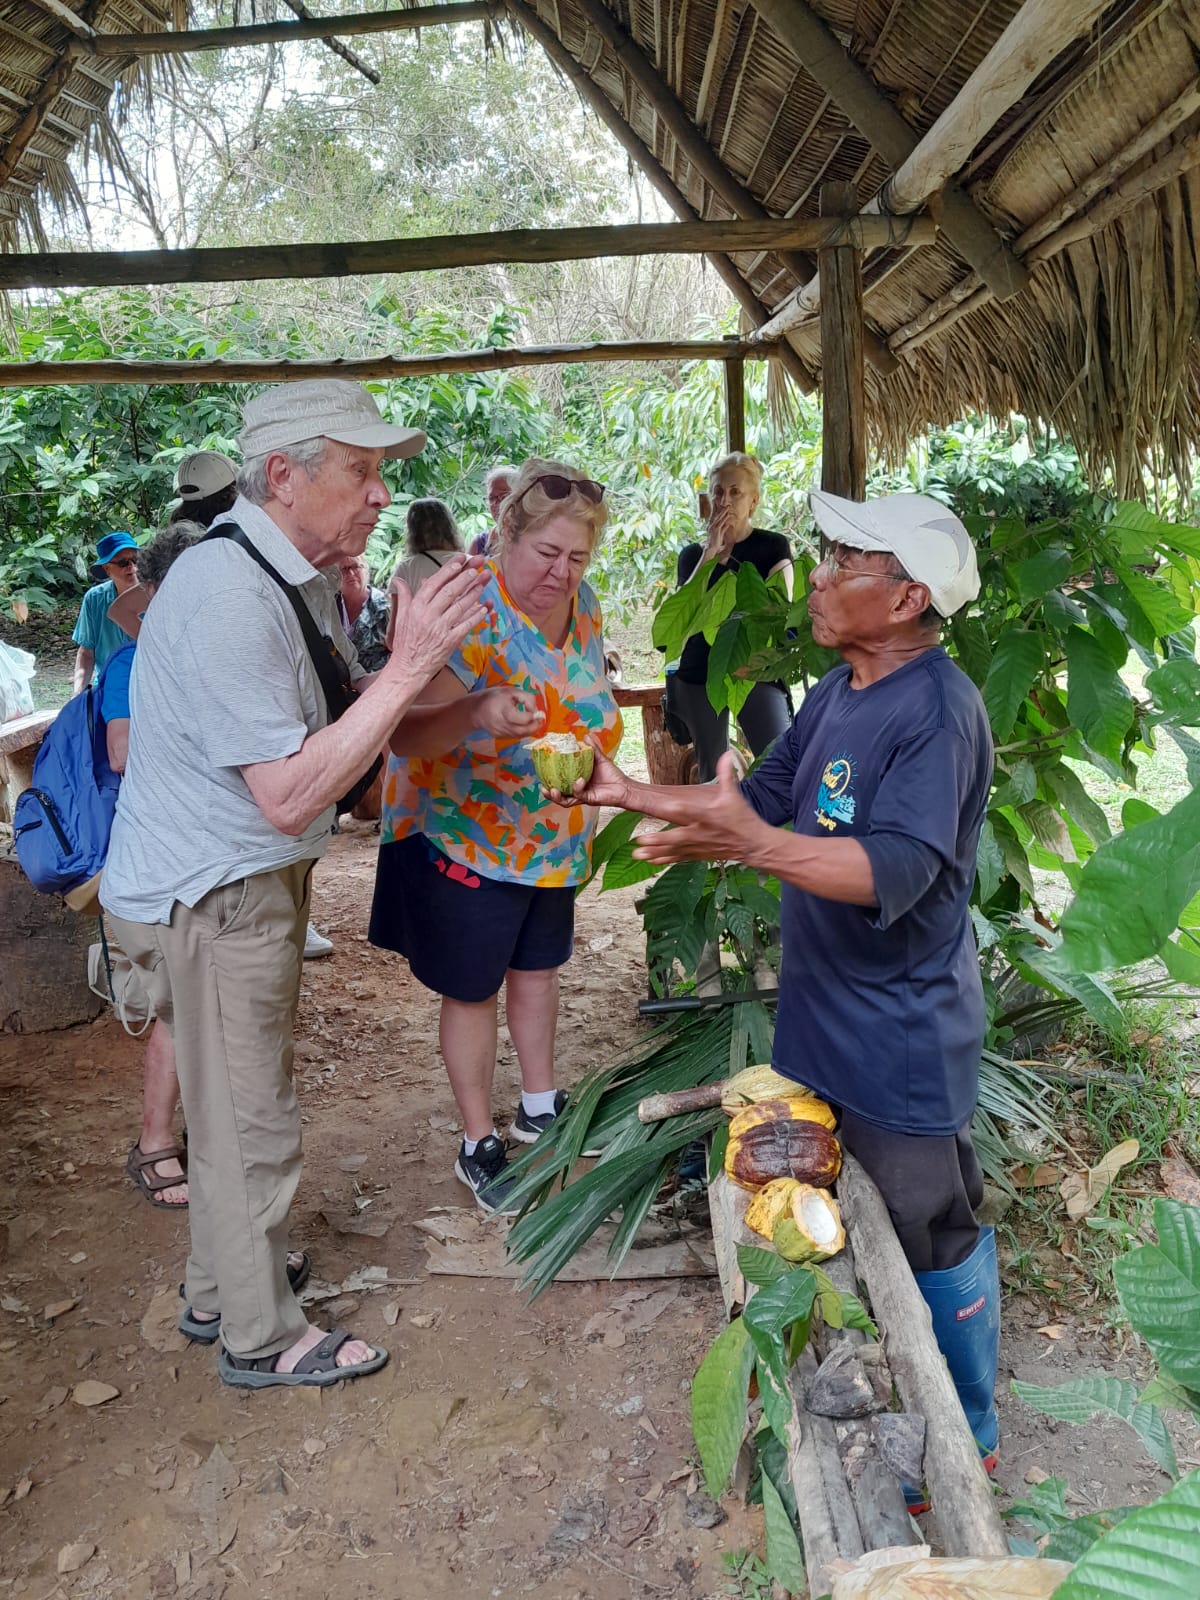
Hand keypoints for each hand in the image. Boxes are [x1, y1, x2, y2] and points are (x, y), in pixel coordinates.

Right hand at [384, 555, 487, 686]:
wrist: (407, 668)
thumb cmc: (405, 643)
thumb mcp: (401, 617)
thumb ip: (404, 597)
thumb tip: (398, 580)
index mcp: (416, 607)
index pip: (434, 583)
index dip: (448, 570)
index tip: (460, 560)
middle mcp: (428, 615)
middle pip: (449, 591)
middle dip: (465, 577)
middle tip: (477, 567)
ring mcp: (439, 629)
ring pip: (459, 606)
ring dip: (473, 593)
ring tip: (483, 582)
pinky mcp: (449, 641)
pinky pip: (466, 625)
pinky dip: (476, 615)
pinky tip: (484, 607)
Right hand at [475, 685, 544, 742]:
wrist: (475, 710)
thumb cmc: (494, 698)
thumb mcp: (511, 691)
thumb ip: (526, 698)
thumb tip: (536, 710)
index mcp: (503, 710)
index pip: (522, 718)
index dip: (531, 715)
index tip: (536, 711)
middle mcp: (500, 724)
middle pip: (521, 730)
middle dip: (534, 727)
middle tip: (541, 720)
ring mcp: (499, 732)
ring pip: (519, 735)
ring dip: (530, 730)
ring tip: (536, 723)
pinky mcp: (499, 737)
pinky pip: (514, 736)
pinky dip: (522, 732)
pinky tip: (525, 726)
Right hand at [548, 742, 635, 809]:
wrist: (624, 786)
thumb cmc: (612, 775)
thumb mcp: (600, 759)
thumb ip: (592, 749)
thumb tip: (585, 735)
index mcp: (576, 782)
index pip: (560, 784)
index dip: (550, 781)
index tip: (541, 773)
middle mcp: (577, 792)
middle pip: (559, 796)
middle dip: (549, 794)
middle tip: (543, 787)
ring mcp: (583, 797)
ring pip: (566, 801)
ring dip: (557, 797)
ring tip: (552, 790)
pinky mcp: (590, 799)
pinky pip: (580, 795)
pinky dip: (577, 788)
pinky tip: (578, 781)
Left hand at [632, 753, 767, 865]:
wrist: (752, 844)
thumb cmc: (741, 818)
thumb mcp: (734, 795)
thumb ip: (727, 775)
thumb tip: (727, 754)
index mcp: (709, 815)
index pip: (694, 811)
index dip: (682, 808)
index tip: (668, 805)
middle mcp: (701, 832)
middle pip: (678, 836)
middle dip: (660, 839)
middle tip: (641, 839)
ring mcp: (698, 845)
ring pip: (674, 850)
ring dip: (655, 852)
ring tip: (637, 853)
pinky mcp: (697, 854)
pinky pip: (678, 858)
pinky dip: (663, 860)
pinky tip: (649, 861)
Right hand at [702, 504, 733, 563]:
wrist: (711, 548)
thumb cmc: (715, 543)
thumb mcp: (721, 534)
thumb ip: (724, 528)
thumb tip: (727, 524)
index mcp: (713, 526)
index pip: (717, 518)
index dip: (721, 513)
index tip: (725, 508)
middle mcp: (712, 525)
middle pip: (718, 516)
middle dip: (723, 510)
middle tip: (727, 505)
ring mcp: (713, 527)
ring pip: (719, 518)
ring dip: (724, 512)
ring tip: (728, 507)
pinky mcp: (716, 530)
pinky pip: (721, 523)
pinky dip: (724, 518)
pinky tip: (727, 515)